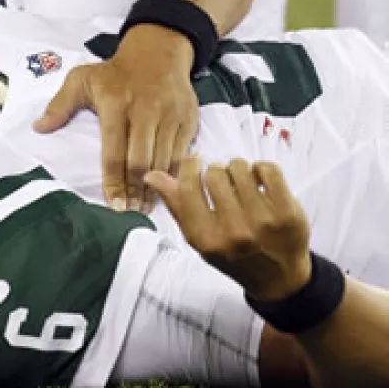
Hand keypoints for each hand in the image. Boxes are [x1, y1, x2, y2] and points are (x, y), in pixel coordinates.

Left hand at [33, 24, 198, 211]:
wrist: (158, 51)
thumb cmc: (115, 71)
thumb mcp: (82, 79)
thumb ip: (60, 105)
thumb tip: (39, 127)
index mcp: (117, 104)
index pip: (114, 151)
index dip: (114, 181)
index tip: (113, 204)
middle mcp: (145, 110)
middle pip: (141, 161)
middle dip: (136, 190)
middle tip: (130, 212)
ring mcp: (170, 115)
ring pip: (164, 160)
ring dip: (155, 188)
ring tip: (145, 207)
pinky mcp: (187, 119)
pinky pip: (181, 153)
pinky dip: (174, 174)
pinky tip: (165, 189)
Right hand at [144, 157, 312, 300]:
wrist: (278, 278)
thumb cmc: (233, 255)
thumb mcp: (199, 237)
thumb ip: (177, 205)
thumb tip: (151, 175)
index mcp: (205, 239)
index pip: (188, 187)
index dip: (190, 167)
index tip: (195, 162)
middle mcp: (233, 232)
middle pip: (215, 173)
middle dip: (217, 172)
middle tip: (224, 183)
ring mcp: (263, 222)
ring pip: (240, 167)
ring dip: (239, 170)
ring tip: (242, 183)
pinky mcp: (288, 212)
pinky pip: (268, 169)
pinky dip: (262, 169)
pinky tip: (260, 180)